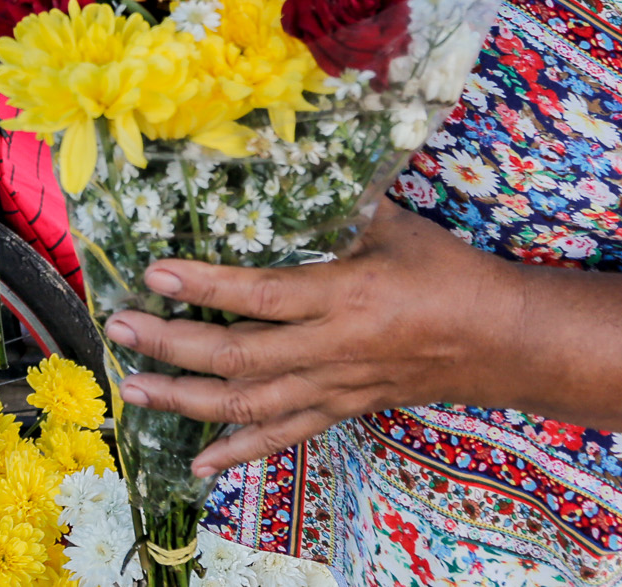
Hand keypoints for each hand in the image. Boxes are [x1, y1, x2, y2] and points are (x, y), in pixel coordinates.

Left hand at [100, 202, 518, 476]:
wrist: (501, 340)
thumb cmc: (448, 274)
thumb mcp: (395, 225)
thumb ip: (338, 205)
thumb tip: (287, 161)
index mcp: (345, 296)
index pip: (259, 295)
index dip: (203, 288)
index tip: (155, 273)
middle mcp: (332, 350)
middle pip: (238, 357)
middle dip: (171, 346)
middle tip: (120, 328)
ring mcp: (334, 387)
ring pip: (248, 404)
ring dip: (185, 399)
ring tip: (133, 389)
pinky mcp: (342, 409)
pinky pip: (282, 437)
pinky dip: (237, 451)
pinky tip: (196, 461)